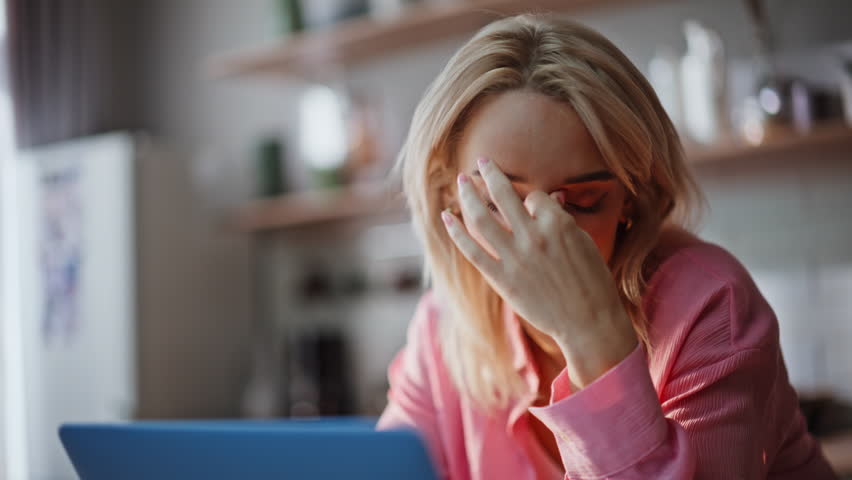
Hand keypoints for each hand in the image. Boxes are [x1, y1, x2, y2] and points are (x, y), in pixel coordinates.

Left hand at [441, 157, 636, 387]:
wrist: (588, 321)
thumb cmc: (592, 281)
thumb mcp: (584, 243)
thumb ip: (561, 220)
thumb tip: (549, 198)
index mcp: (557, 223)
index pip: (534, 197)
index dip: (530, 199)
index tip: (529, 206)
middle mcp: (533, 236)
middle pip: (504, 195)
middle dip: (490, 174)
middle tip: (481, 162)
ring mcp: (515, 258)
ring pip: (482, 218)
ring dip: (468, 196)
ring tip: (462, 181)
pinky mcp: (502, 279)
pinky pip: (473, 250)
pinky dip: (457, 232)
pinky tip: (447, 217)